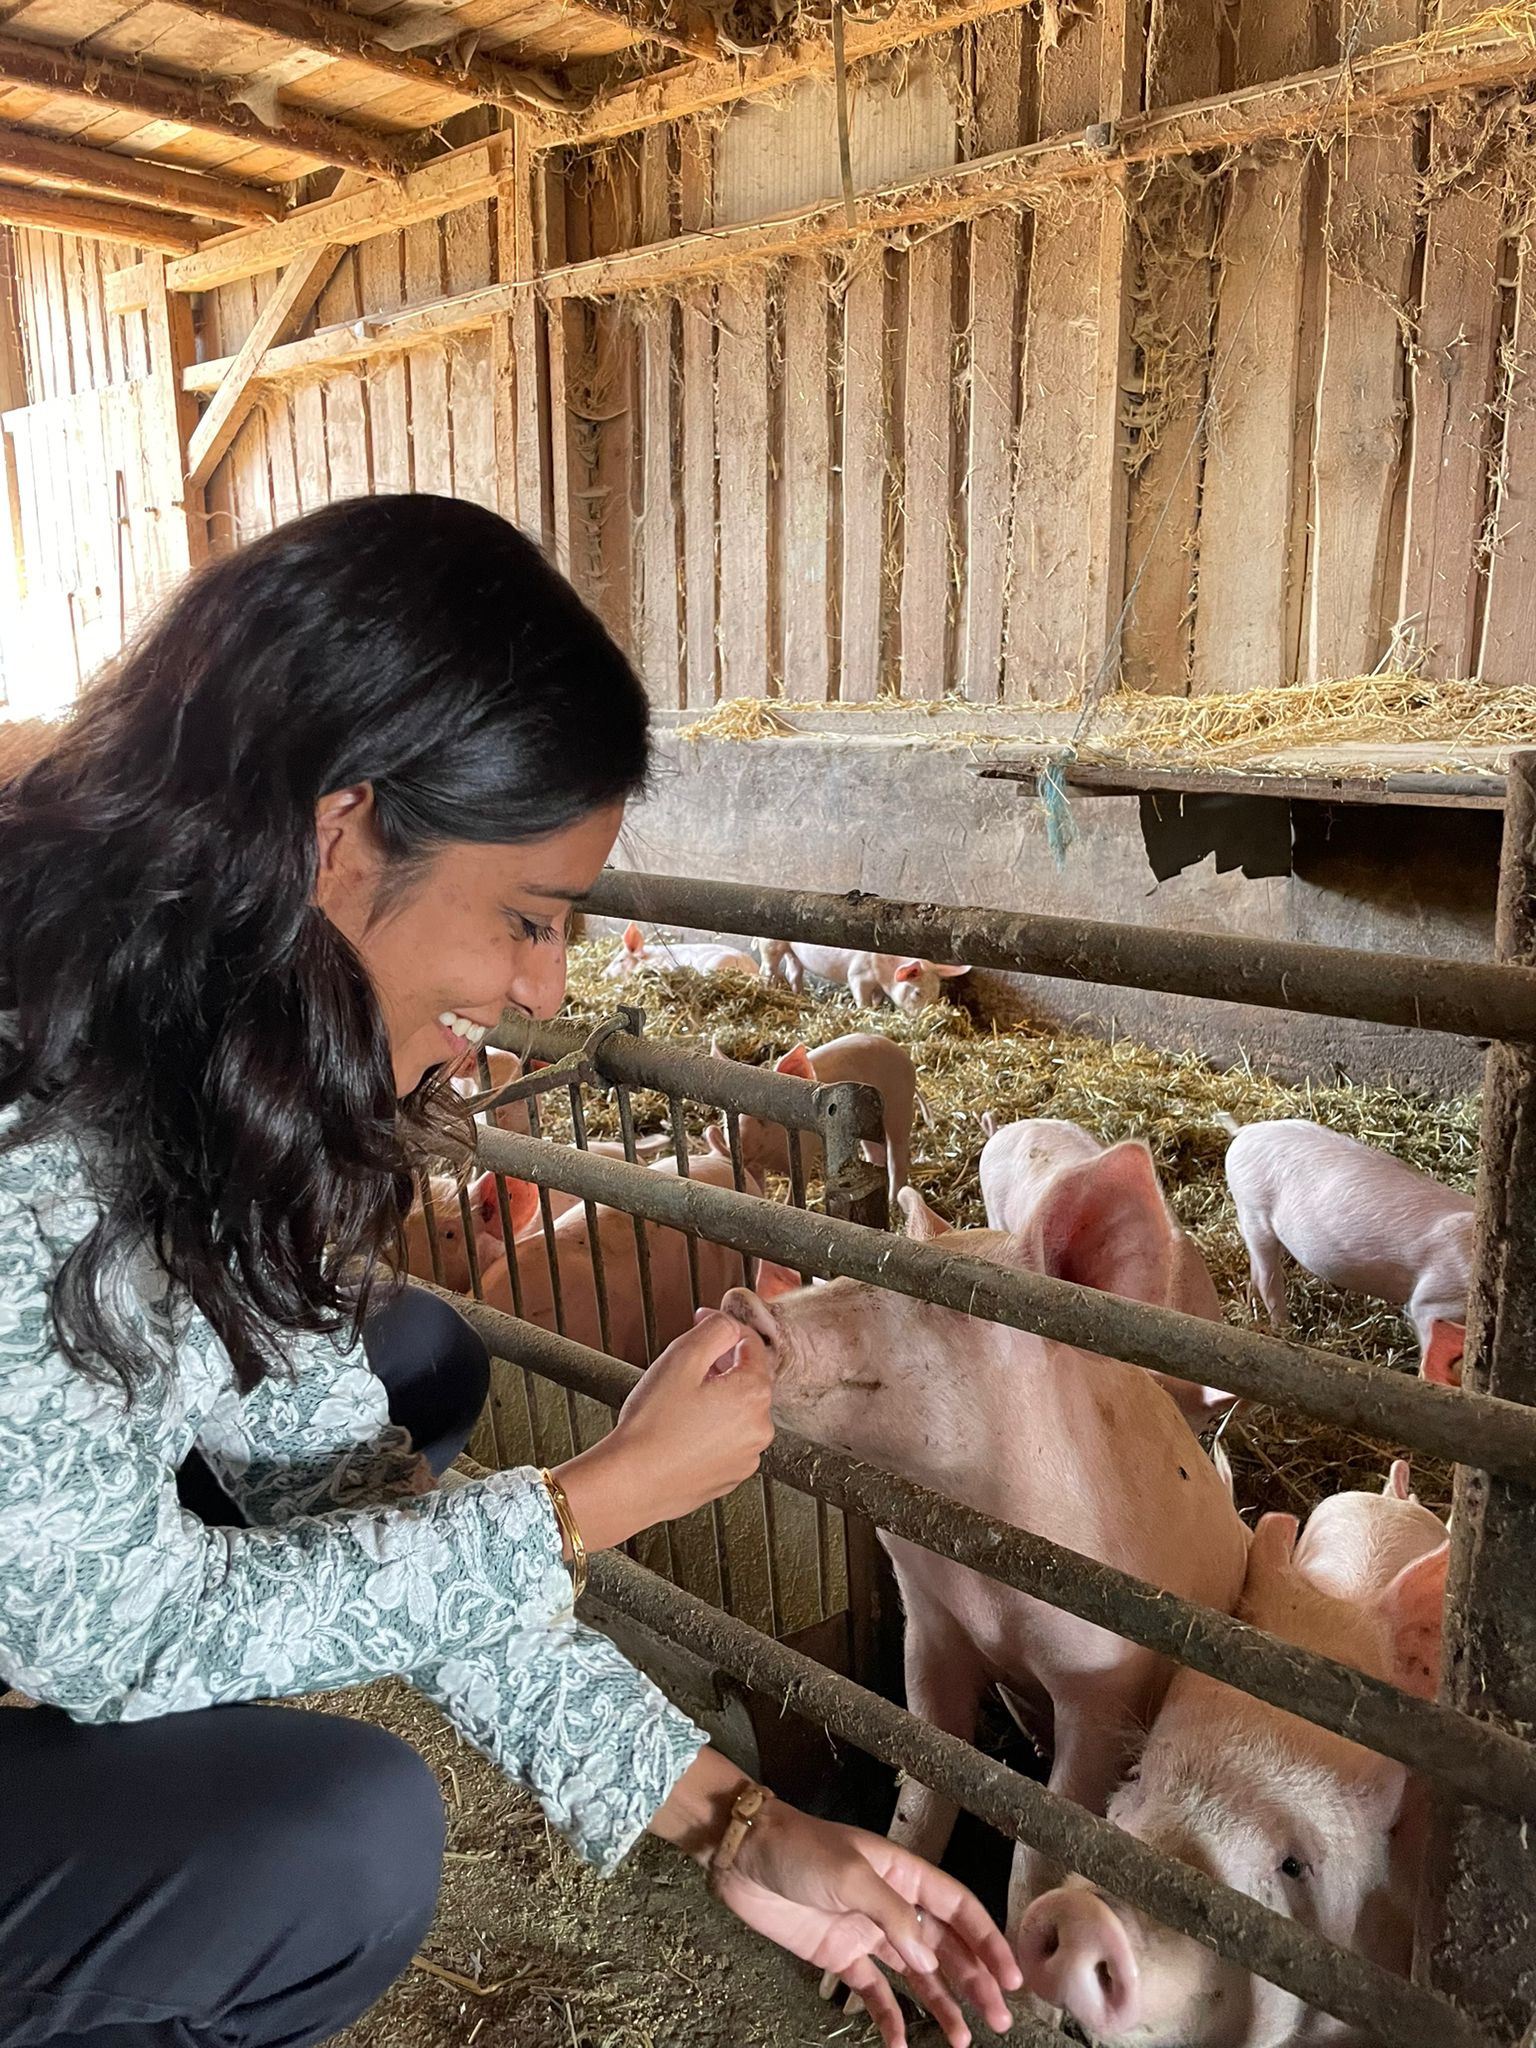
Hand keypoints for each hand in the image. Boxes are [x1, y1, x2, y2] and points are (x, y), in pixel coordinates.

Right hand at [555, 1310, 773, 1550]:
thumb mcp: (681, 1358)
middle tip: (685, 1368)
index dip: (725, 1331)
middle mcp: (760, 1428)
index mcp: (754, 1394)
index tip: (702, 1325)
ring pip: (738, 1412)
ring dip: (718, 1399)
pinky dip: (712, 1430)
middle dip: (721, 1367)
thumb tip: (728, 1324)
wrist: (631, 1483)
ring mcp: (747, 1457)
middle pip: (748, 1380)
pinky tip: (682, 1431)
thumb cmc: (652, 1425)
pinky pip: (728, 1441)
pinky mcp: (731, 1477)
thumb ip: (714, 1330)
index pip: (752, 1346)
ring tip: (680, 1404)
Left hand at [720, 1799, 1021, 2047]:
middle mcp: (892, 1905)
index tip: (1012, 1978)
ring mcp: (866, 1932)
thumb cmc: (800, 1850)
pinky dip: (888, 2018)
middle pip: (945, 1946)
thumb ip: (893, 1917)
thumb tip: (931, 1963)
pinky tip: (899, 2045)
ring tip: (961, 2040)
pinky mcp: (839, 1956)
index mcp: (903, 1874)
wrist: (742, 1856)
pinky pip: (873, 1992)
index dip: (988, 1940)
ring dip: (941, 2004)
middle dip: (975, 1981)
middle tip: (998, 2019)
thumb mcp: (850, 1874)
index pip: (959, 1908)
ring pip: (917, 1974)